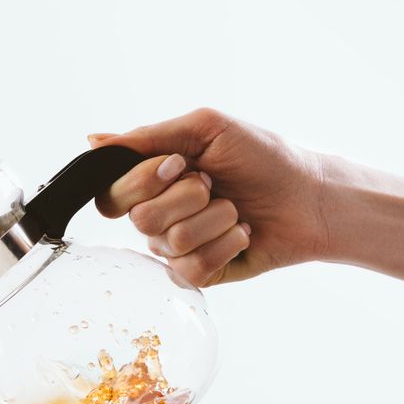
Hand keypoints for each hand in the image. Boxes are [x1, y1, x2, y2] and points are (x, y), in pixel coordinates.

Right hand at [89, 108, 329, 286]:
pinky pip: (190, 269)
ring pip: (170, 243)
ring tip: (236, 210)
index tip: (179, 164)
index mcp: (151, 181)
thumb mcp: (206, 130)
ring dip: (215, 219)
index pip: (111, 194)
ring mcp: (176, 248)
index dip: (141, 182)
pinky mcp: (199, 273)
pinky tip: (242, 234)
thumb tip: (93, 141)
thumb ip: (147, 137)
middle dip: (188, 197)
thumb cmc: (264, 158)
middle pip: (140, 219)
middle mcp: (157, 216)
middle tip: (215, 184)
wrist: (311, 196)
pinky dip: (225, 245)